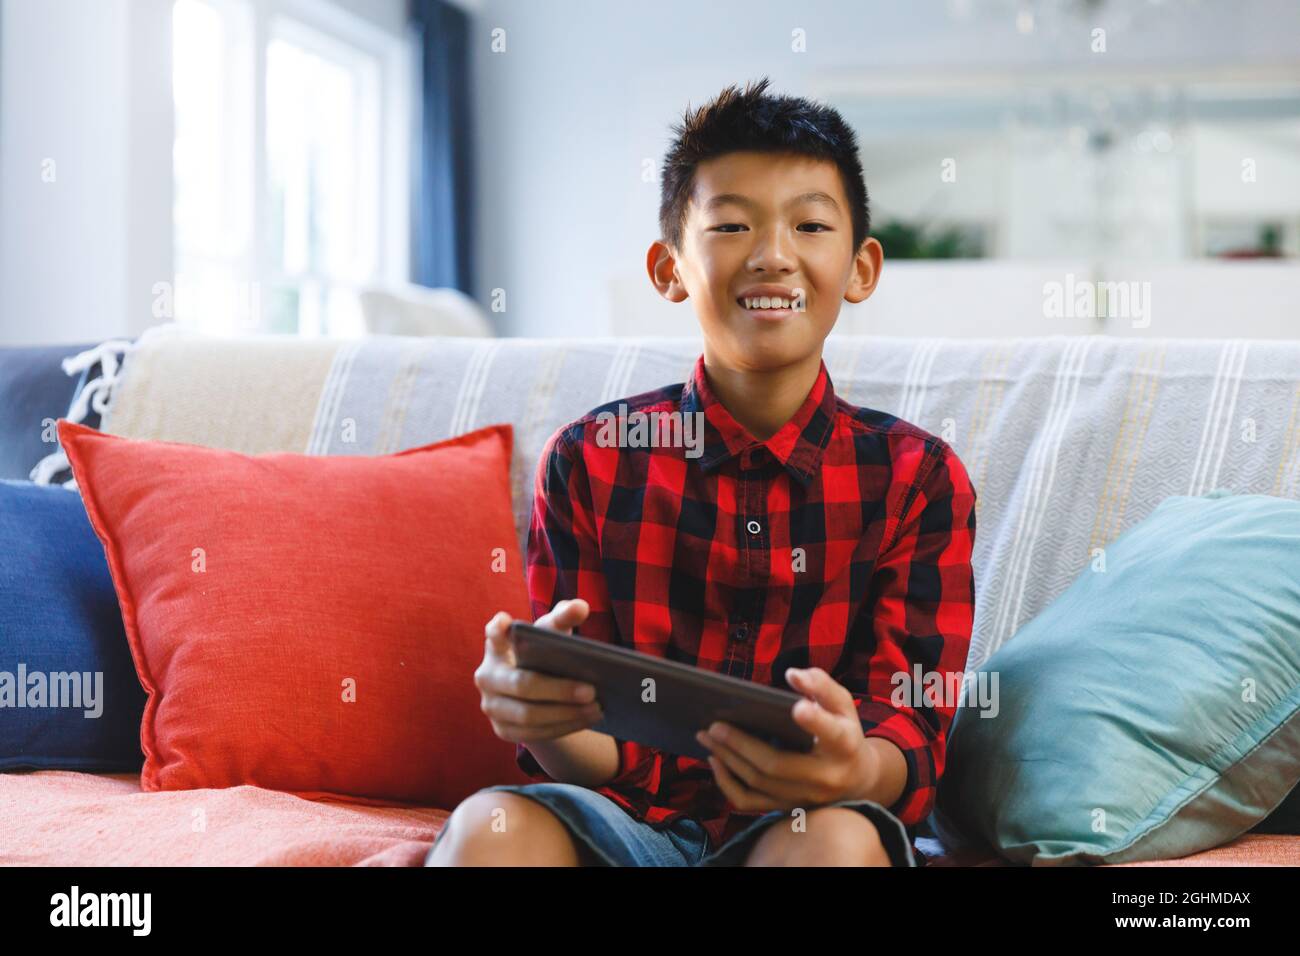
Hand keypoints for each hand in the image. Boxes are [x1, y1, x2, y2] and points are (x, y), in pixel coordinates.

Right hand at [474, 599, 604, 743]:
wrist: (533, 691)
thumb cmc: (542, 652)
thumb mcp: (552, 633)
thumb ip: (564, 616)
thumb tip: (580, 607)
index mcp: (497, 646)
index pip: (493, 634)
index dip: (497, 630)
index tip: (504, 621)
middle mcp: (487, 676)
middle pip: (522, 685)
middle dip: (558, 690)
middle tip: (591, 690)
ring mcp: (491, 706)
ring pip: (528, 715)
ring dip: (565, 713)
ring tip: (596, 707)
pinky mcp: (502, 730)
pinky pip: (533, 734)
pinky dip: (562, 727)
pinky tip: (585, 719)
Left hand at [694, 666, 876, 811]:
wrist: (856, 779)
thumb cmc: (843, 731)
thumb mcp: (843, 704)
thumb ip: (822, 686)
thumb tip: (794, 675)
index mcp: (844, 745)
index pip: (831, 734)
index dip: (815, 722)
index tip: (796, 707)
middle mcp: (825, 777)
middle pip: (778, 765)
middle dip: (742, 744)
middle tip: (714, 724)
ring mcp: (804, 797)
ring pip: (759, 783)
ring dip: (728, 759)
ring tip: (706, 735)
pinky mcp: (787, 807)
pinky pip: (750, 801)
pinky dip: (727, 782)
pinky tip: (714, 760)